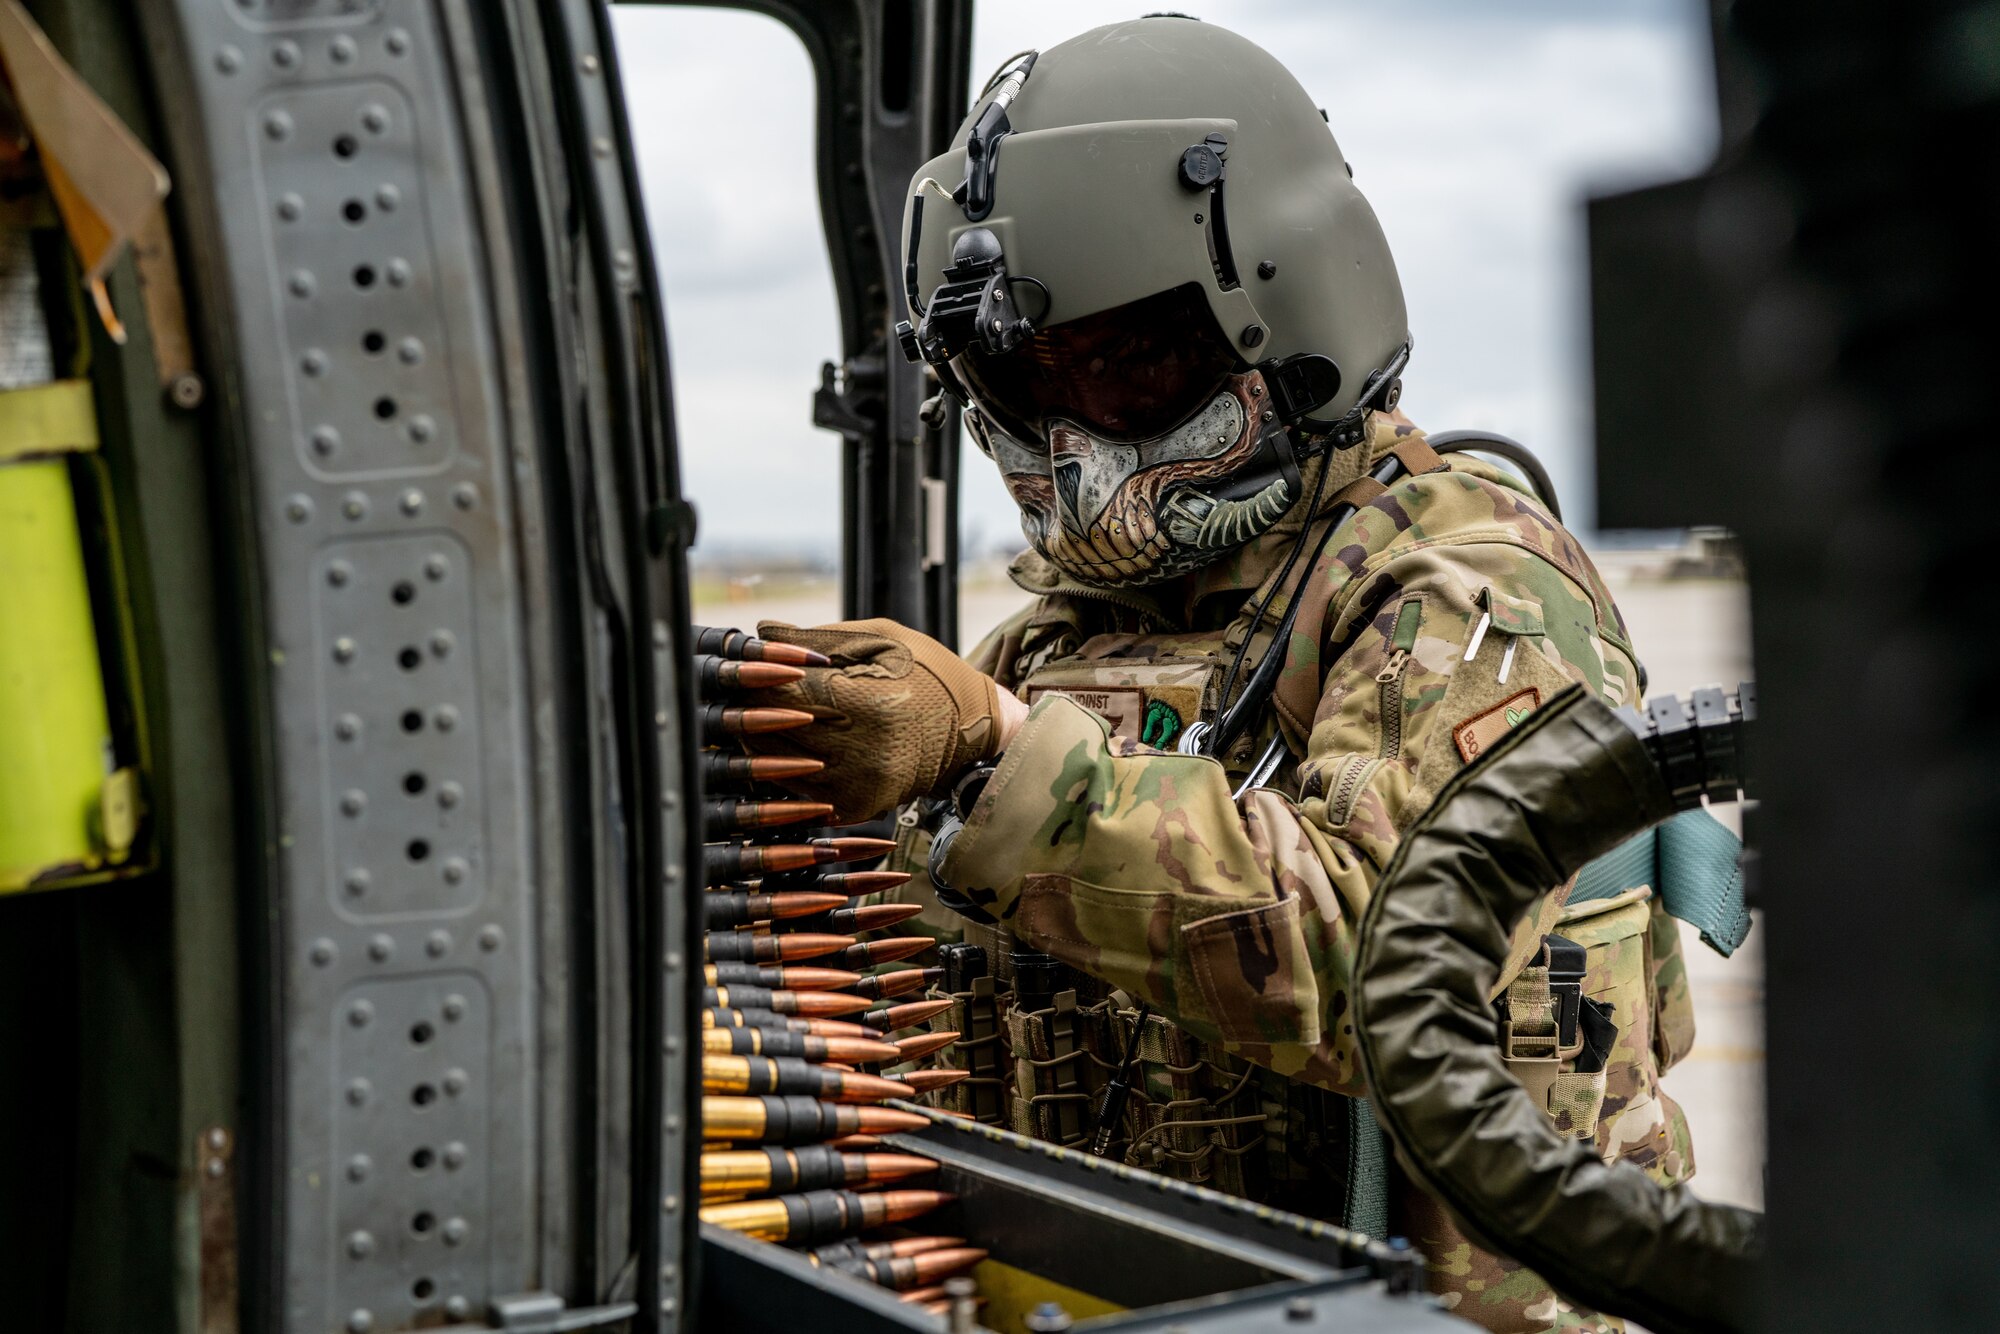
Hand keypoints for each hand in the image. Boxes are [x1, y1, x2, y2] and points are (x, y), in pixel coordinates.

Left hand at [739, 619, 1013, 823]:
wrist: (971, 733)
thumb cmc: (925, 673)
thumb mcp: (880, 639)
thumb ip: (818, 639)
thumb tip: (758, 632)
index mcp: (873, 704)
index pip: (788, 692)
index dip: (757, 676)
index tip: (742, 663)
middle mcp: (865, 755)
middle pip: (775, 730)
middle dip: (751, 707)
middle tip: (735, 687)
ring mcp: (859, 789)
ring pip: (778, 764)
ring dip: (761, 738)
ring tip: (753, 712)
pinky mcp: (855, 809)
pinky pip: (797, 787)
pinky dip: (785, 764)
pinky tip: (783, 741)